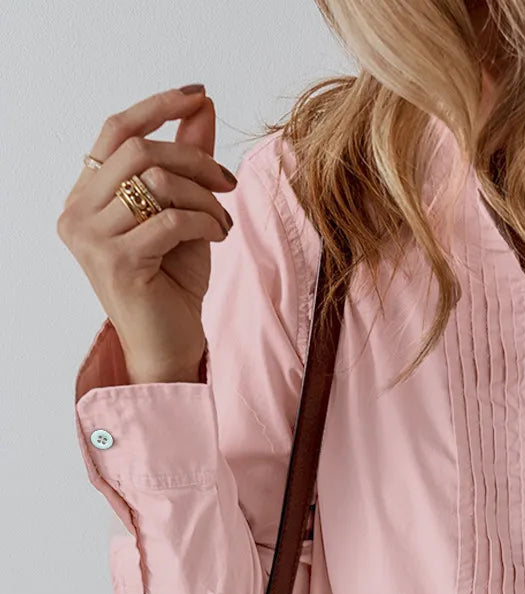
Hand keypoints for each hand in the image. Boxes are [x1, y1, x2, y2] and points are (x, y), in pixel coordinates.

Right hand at [57, 84, 236, 383]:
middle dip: (194, 159)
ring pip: (156, 182)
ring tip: (222, 220)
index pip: (115, 130)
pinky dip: (203, 222)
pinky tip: (217, 236)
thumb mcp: (184, 212)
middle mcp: (77, 213)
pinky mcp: (116, 262)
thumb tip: (203, 106)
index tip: (198, 96)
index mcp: (84, 196)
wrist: (169, 345)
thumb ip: (187, 161)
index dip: (157, 106)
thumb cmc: (172, 284)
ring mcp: (91, 238)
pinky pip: (169, 218)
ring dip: (203, 196)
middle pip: (139, 151)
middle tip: (227, 182)